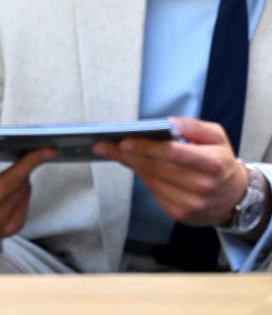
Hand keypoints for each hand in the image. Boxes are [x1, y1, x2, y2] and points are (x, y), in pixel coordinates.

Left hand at [94, 117, 248, 227]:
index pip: (172, 154)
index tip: (123, 140)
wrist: (235, 197)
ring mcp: (191, 204)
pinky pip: (154, 193)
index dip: (146, 147)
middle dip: (127, 155)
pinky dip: (142, 178)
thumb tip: (168, 124)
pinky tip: (133, 165)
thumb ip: (192, 126)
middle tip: (103, 144)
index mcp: (213, 164)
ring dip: (131, 165)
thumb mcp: (216, 135)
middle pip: (157, 168)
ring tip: (112, 150)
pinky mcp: (181, 215)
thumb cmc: (220, 160)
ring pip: (152, 181)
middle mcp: (202, 187)